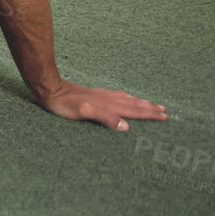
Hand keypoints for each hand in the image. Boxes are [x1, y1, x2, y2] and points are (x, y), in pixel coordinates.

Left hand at [37, 80, 167, 130]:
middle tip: (165, 111)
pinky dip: (127, 98)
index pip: (134, 110)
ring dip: (140, 102)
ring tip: (151, 104)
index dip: (149, 114)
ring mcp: (101, 95)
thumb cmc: (64, 104)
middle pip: (134, 104)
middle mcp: (108, 99)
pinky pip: (117, 96)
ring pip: (126, 99)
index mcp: (108, 105)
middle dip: (150, 108)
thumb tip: (126, 127)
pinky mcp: (94, 94)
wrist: (50, 88)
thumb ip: (104, 118)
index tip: (164, 116)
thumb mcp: (83, 113)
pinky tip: (125, 98)